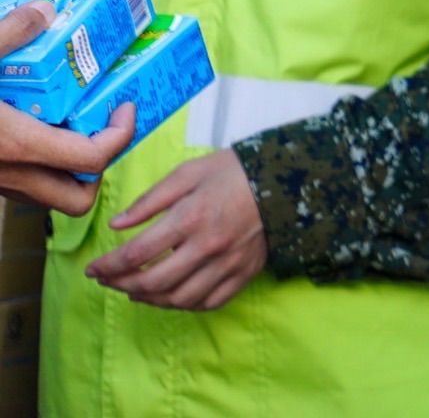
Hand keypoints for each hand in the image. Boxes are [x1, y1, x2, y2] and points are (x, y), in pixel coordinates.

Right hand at [0, 1, 136, 212]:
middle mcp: (6, 177)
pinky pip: (16, 188)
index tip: (125, 107)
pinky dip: (33, 167)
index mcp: (16, 145)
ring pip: (45, 198)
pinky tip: (25, 126)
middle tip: (99, 126)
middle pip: (79, 200)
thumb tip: (44, 9)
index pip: (94, 159)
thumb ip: (10, 32)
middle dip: (100, 169)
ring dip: (66, 171)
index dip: (122, 134)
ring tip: (66, 125)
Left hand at [88, 149, 267, 310]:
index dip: (107, 266)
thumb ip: (151, 200)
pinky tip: (172, 296)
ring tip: (136, 291)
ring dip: (150, 300)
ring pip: (179, 299)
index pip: (136, 254)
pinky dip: (184, 305)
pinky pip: (209, 302)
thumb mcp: (189, 172)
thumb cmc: (234, 171)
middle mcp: (207, 247)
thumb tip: (116, 225)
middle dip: (122, 285)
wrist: (288, 179)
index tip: (93, 269)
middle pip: (153, 282)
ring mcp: (228, 264)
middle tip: (109, 281)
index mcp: (190, 218)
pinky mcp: (244, 273)